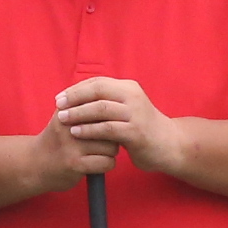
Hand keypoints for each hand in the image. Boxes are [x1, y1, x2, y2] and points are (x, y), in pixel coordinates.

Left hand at [50, 76, 176, 177]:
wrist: (170, 145)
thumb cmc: (142, 128)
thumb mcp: (127, 108)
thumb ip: (108, 102)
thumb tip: (77, 98)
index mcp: (128, 87)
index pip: (97, 82)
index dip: (76, 89)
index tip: (59, 98)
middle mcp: (133, 96)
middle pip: (97, 90)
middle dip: (74, 98)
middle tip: (58, 106)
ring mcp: (135, 114)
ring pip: (101, 108)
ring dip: (78, 113)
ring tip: (62, 120)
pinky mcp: (136, 132)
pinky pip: (107, 128)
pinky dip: (89, 130)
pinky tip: (76, 133)